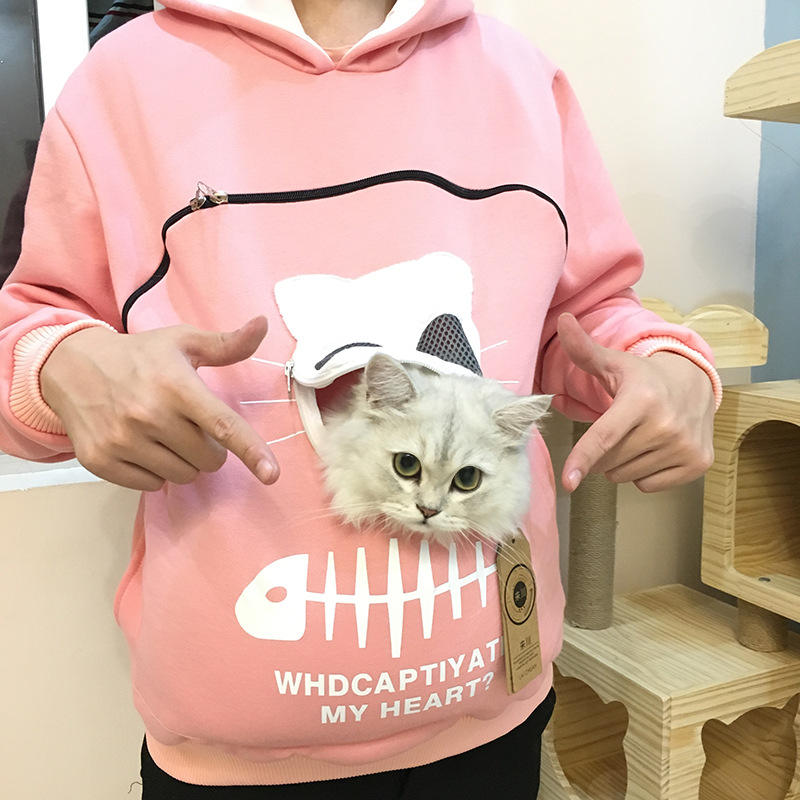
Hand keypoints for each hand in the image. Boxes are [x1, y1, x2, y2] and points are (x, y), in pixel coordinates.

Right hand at [40, 316, 279, 490]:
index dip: (251, 451)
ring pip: (183, 475)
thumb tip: (263, 324)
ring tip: (165, 434)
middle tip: (190, 426)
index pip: (222, 424)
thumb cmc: (139, 356)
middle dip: (209, 449)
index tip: (272, 474)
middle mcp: (149, 415)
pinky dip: (155, 472)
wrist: (70, 366)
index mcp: (176, 386)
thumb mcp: (183, 342)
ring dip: (184, 461)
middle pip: (208, 459)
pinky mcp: (101, 461)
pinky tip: (143, 446)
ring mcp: (122, 440)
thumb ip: (226, 344)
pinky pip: (151, 485)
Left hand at [558, 312, 714, 493]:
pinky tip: (653, 450)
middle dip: (601, 453)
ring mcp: (685, 446)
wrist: (695, 383)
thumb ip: (583, 350)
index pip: (604, 436)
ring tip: (636, 437)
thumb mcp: (614, 363)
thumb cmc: (644, 378)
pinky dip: (643, 474)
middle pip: (609, 461)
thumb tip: (563, 321)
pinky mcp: (698, 464)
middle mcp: (666, 425)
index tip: (567, 483)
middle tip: (616, 430)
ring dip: (621, 463)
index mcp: (641, 399)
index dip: (582, 460)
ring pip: (626, 476)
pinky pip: (648, 486)